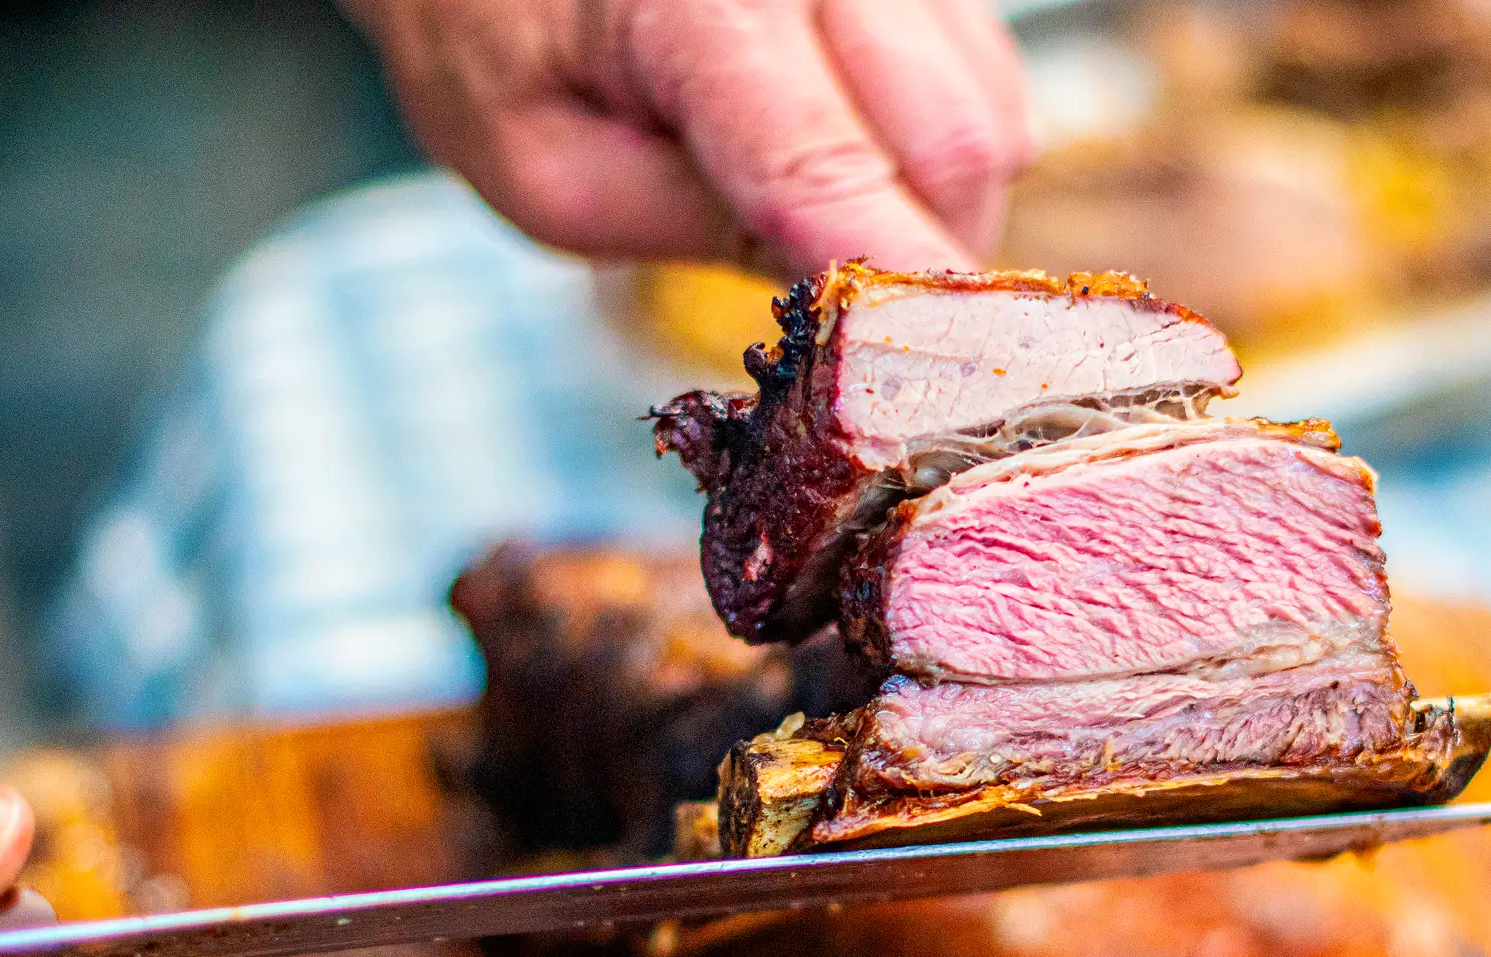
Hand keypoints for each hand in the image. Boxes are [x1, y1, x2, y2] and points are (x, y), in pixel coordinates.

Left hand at [345, 0, 1031, 275]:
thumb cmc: (500, 44)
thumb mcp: (547, 172)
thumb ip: (687, 229)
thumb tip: (831, 293)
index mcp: (703, 9)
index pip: (834, 169)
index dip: (891, 290)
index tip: (928, 384)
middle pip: (952, 145)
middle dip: (925, 256)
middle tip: (857, 317)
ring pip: (990, 114)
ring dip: (940, 201)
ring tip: (842, 221)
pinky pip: (987, 78)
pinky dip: (944, 148)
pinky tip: (864, 156)